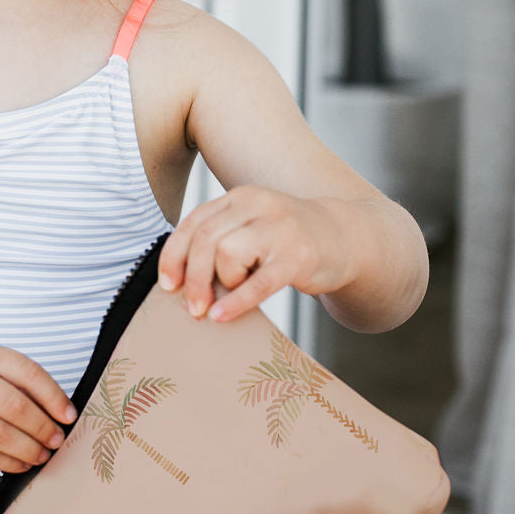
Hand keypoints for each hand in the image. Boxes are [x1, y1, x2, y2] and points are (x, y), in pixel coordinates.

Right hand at [0, 339, 77, 472]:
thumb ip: (8, 374)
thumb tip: (53, 406)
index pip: (25, 371)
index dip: (53, 395)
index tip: (68, 413)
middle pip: (15, 406)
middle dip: (43, 427)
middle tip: (58, 439)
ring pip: (0, 435)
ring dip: (28, 449)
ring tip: (43, 454)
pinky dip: (7, 461)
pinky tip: (21, 463)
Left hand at [157, 186, 349, 322]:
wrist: (347, 238)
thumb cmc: (288, 239)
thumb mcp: (253, 226)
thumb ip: (221, 240)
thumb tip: (179, 280)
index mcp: (240, 197)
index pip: (194, 223)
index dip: (174, 255)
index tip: (167, 284)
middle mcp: (258, 205)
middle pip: (206, 239)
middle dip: (192, 276)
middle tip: (192, 306)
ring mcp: (280, 229)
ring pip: (227, 253)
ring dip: (220, 282)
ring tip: (231, 293)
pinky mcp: (299, 257)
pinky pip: (259, 283)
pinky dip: (236, 302)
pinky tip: (223, 316)